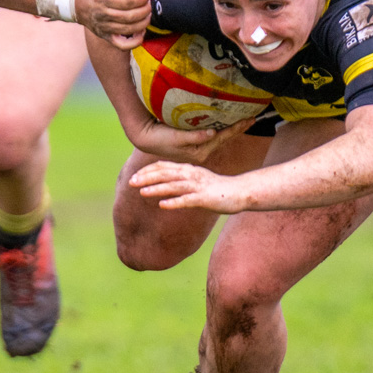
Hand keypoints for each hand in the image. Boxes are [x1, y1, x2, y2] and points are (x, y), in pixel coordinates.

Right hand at [73, 0, 150, 48]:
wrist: (77, 3)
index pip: (127, 2)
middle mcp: (103, 14)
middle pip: (130, 16)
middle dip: (145, 10)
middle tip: (149, 3)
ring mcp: (104, 27)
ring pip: (129, 30)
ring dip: (143, 23)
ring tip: (147, 13)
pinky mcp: (106, 36)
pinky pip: (122, 45)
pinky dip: (135, 42)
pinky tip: (141, 31)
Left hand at [127, 159, 251, 212]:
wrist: (241, 191)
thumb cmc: (219, 188)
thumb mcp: (198, 180)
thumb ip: (184, 180)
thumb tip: (168, 183)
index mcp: (189, 170)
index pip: (165, 166)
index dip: (148, 170)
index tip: (135, 176)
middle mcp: (192, 175)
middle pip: (166, 174)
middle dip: (147, 177)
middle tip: (131, 182)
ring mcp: (199, 186)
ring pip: (174, 185)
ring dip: (157, 188)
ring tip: (142, 192)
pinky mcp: (205, 198)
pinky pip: (188, 200)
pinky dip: (175, 202)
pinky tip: (163, 205)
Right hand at [128, 112, 259, 163]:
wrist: (145, 138)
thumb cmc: (159, 138)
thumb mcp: (176, 138)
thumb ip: (194, 136)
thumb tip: (213, 132)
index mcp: (200, 152)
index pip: (223, 137)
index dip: (237, 127)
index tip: (250, 119)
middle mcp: (201, 151)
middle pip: (224, 137)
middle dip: (238, 127)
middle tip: (253, 118)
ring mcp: (198, 148)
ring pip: (219, 136)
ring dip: (231, 128)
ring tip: (244, 120)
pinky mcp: (193, 143)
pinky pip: (211, 134)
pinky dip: (220, 127)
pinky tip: (225, 123)